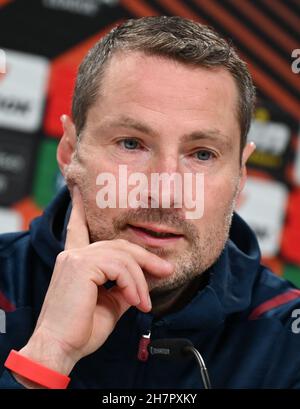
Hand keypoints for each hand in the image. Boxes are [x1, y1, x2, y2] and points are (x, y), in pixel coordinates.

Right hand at [16, 186, 173, 381]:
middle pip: (118, 245)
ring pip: (123, 256)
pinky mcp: (81, 265)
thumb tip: (141, 284)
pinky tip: (136, 300)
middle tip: (166, 269)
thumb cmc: (80, 331)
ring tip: (144, 302)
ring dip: (140, 280)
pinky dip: (133, 284)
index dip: (79, 211)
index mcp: (75, 261)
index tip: (79, 192)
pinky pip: (120, 267)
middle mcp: (74, 254)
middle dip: (145, 258)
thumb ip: (123, 289)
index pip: (79, 229)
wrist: (60, 350)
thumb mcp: (109, 305)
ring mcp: (76, 257)